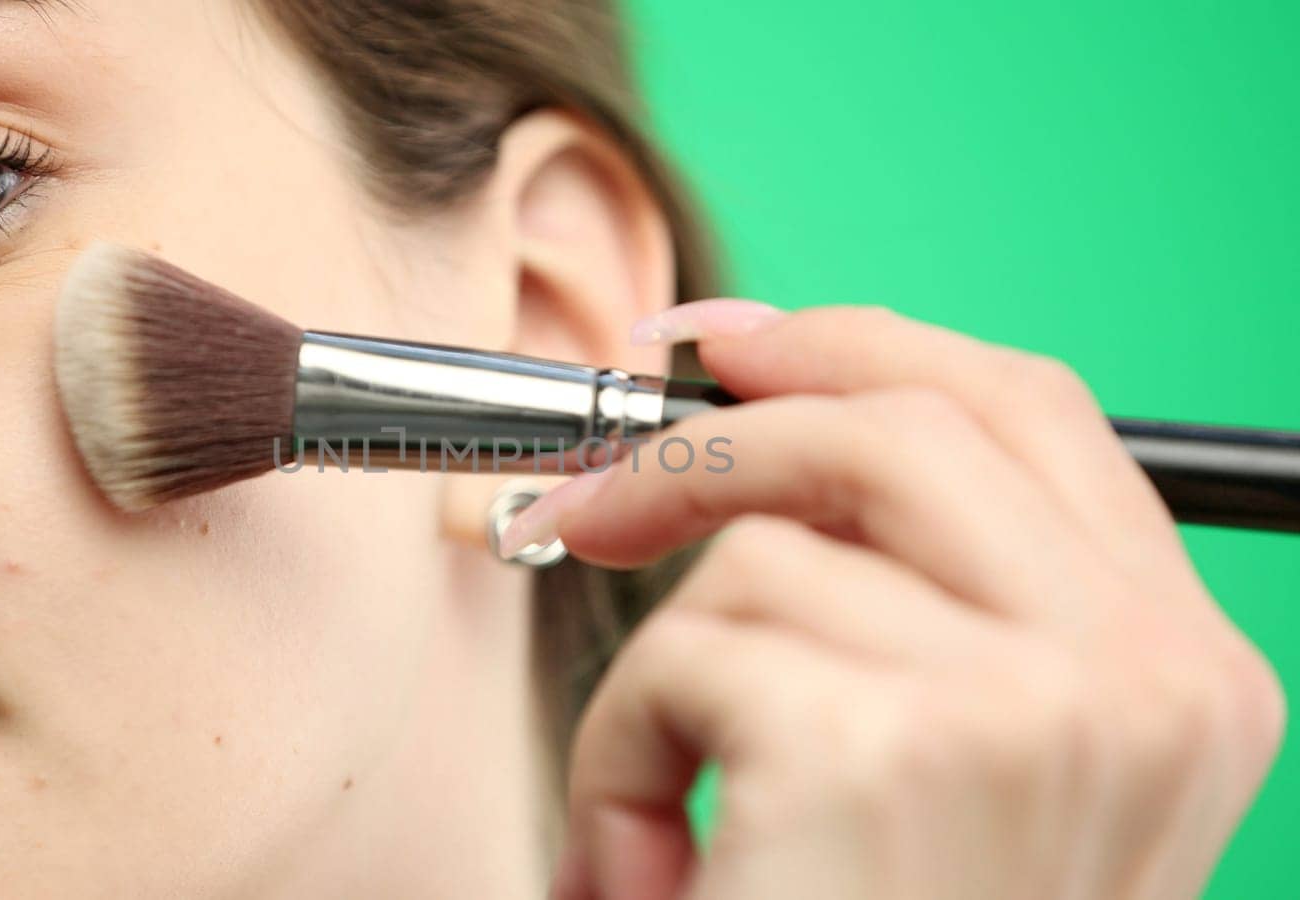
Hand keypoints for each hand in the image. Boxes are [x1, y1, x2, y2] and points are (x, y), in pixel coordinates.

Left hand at [503, 302, 1285, 899]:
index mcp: (1175, 670)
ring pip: (760, 550)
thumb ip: (909, 599)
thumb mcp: (948, 775)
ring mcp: (1033, 704)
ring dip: (661, 680)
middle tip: (587, 500)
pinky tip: (658, 873)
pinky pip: (682, 655)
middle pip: (898, 421)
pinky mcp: (888, 749)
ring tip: (666, 825)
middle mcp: (1143, 677)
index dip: (859, 347)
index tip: (721, 349)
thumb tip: (740, 417)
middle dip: (709, 440)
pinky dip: (621, 757)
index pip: (1023, 410)